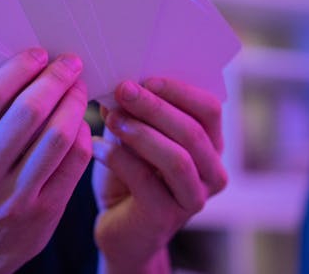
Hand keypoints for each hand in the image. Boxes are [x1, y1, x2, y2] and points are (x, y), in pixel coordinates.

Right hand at [0, 49, 91, 272]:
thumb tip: (26, 67)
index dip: (19, 69)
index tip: (40, 53)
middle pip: (28, 112)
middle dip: (55, 79)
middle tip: (70, 63)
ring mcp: (14, 199)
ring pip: (57, 136)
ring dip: (74, 103)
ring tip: (79, 87)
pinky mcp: (45, 212)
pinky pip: (74, 161)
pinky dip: (82, 132)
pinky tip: (80, 120)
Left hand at [92, 78, 226, 272]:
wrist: (121, 229)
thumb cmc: (130, 177)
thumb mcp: (135, 139)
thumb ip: (135, 114)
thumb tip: (120, 83)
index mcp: (210, 146)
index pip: (209, 109)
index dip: (180, 90)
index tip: (145, 78)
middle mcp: (212, 172)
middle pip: (193, 131)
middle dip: (155, 107)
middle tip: (123, 90)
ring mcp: (194, 198)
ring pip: (177, 158)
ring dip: (141, 133)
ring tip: (111, 118)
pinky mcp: (166, 218)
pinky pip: (145, 181)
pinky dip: (118, 159)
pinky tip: (96, 147)